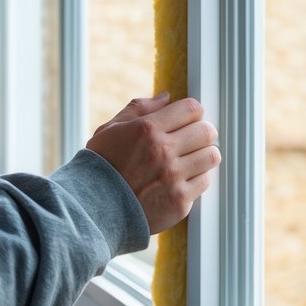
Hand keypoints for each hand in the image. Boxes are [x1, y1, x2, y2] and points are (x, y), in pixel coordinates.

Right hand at [86, 94, 220, 234]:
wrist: (94, 208)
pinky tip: (182, 178)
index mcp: (147, 129)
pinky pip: (205, 181)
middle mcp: (163, 151)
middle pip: (207, 131)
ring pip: (211, 156)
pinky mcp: (180, 201)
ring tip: (190, 159)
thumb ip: (140, 108)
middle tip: (192, 139)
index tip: (188, 119)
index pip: (192, 108)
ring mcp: (173, 177)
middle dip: (202, 132)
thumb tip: (166, 97)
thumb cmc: (101, 166)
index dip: (193, 112)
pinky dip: (197, 178)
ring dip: (202, 155)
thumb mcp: (111, 129)